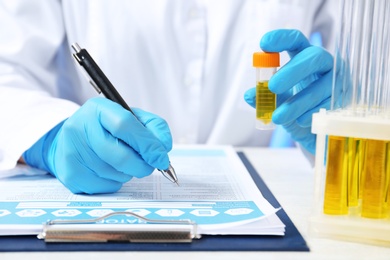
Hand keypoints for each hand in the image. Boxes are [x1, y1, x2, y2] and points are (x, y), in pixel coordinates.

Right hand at [22, 97, 171, 193]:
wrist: (71, 140)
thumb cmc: (107, 128)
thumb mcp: (131, 117)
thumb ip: (153, 127)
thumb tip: (164, 148)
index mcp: (98, 109)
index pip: (125, 125)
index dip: (147, 144)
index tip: (161, 157)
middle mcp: (80, 128)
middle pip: (121, 156)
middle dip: (142, 165)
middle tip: (149, 165)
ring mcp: (72, 152)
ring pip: (116, 174)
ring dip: (128, 172)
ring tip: (122, 161)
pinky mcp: (70, 174)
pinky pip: (106, 186)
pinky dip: (116, 182)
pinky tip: (110, 170)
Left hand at [244, 29, 332, 153]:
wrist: (315, 131)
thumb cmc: (295, 107)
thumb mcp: (277, 101)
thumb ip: (264, 96)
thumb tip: (249, 95)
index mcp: (304, 57)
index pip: (296, 40)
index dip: (281, 38)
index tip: (264, 44)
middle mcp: (324, 64)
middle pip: (313, 57)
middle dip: (292, 71)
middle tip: (272, 86)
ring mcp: (337, 80)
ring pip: (321, 86)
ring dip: (297, 102)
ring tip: (278, 116)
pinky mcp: (344, 99)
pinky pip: (329, 104)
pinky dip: (311, 113)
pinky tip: (299, 121)